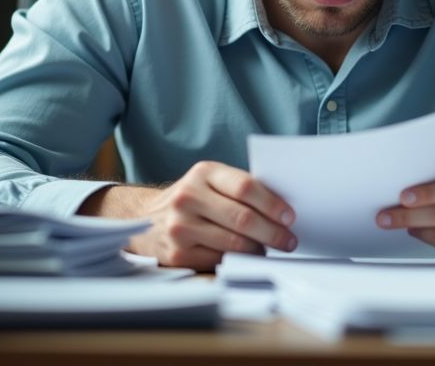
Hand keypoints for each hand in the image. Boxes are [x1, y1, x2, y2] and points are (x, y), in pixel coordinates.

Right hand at [80, 161, 296, 270]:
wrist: (144, 219)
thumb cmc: (191, 199)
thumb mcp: (208, 181)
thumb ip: (238, 188)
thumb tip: (281, 208)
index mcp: (202, 173)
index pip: (245, 187)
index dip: (272, 203)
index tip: (290, 216)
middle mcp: (188, 197)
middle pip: (243, 218)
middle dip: (273, 232)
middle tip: (290, 240)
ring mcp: (181, 227)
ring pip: (234, 243)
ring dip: (259, 249)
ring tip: (271, 249)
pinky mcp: (177, 254)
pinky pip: (219, 260)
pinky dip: (239, 260)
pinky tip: (247, 257)